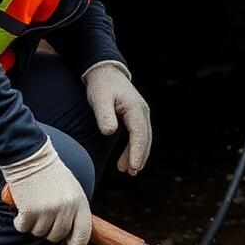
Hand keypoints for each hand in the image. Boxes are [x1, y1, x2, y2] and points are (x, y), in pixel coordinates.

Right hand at [0, 137, 91, 244]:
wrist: (31, 158)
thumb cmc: (51, 173)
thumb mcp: (72, 189)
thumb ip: (74, 210)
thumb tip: (73, 233)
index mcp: (80, 202)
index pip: (83, 234)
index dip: (76, 243)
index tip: (70, 244)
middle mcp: (65, 209)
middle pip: (57, 236)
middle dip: (50, 230)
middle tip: (45, 214)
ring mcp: (47, 211)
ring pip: (39, 233)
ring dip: (34, 224)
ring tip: (35, 206)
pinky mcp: (29, 212)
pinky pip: (24, 228)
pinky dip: (20, 222)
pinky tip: (23, 208)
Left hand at [83, 60, 151, 175]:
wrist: (104, 71)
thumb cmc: (101, 85)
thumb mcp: (99, 99)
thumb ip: (104, 115)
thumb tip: (110, 132)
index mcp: (135, 108)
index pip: (139, 133)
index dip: (137, 151)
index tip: (134, 166)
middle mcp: (142, 111)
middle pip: (145, 137)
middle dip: (140, 156)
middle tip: (132, 173)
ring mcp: (141, 114)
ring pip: (143, 138)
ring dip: (138, 154)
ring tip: (129, 171)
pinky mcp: (136, 116)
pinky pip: (138, 135)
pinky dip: (135, 148)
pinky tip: (127, 160)